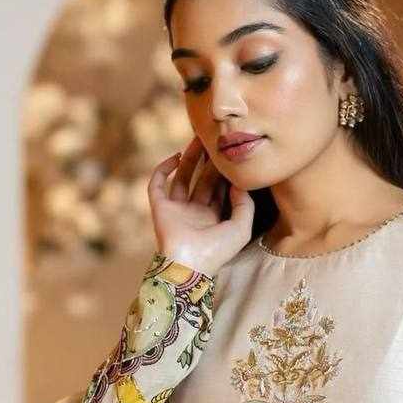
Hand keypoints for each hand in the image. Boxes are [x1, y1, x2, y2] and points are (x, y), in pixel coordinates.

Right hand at [148, 134, 254, 276]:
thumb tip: (239, 182)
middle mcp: (195, 212)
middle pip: (203, 180)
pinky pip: (158, 184)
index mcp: (214, 219)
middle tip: (216, 140)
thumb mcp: (241, 228)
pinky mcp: (160, 208)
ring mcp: (177, 210)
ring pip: (183, 177)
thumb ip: (245, 204)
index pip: (221, 190)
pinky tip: (175, 155)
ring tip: (198, 138)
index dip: (226, 172)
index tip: (232, 154)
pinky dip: (164, 168)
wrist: (188, 264)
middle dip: (209, 161)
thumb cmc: (216, 251)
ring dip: (189, 159)